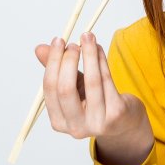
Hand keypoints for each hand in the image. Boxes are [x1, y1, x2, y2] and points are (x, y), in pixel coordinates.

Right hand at [35, 32, 152, 164]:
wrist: (124, 123)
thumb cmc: (95, 103)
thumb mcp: (74, 87)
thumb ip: (57, 70)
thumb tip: (40, 49)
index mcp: (59, 122)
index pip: (50, 89)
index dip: (53, 62)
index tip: (58, 41)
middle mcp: (76, 127)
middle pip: (65, 88)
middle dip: (68, 60)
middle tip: (73, 42)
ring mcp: (97, 122)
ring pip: (91, 82)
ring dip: (88, 54)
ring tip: (87, 37)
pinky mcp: (116, 113)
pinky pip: (107, 81)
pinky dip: (101, 60)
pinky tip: (99, 48)